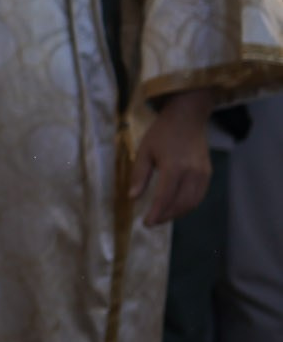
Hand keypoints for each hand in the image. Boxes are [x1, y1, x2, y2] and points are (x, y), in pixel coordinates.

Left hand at [133, 90, 215, 225]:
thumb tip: (133, 197)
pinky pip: (199, 196)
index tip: (146, 223)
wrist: (188, 118)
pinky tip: (175, 206)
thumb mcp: (144, 151)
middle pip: (180, 204)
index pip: (165, 197)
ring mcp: (203, 174)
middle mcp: (192, 173)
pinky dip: (188, 205)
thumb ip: (139, 175)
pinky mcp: (208, 174)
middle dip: (166, 216)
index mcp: (174, 167)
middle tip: (152, 222)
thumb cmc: (162, 133)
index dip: (156, 213)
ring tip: (162, 216)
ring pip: (192, 203)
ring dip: (177, 213)